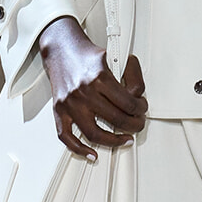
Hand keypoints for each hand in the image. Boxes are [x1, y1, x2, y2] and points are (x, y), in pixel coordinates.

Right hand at [38, 15, 146, 161]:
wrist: (60, 47)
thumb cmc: (86, 54)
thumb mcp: (112, 56)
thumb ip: (129, 75)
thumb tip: (138, 95)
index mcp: (99, 77)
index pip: (128, 103)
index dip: (141, 109)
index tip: (142, 109)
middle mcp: (83, 92)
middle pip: (116, 120)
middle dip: (134, 125)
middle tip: (138, 124)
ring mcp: (70, 104)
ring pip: (95, 134)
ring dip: (114, 141)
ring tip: (125, 140)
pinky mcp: (58, 110)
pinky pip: (67, 137)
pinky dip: (80, 149)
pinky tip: (93, 154)